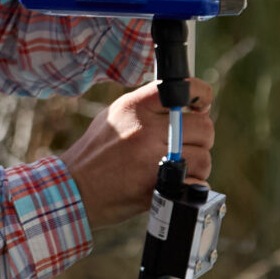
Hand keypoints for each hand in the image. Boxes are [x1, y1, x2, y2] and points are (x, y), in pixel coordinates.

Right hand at [59, 78, 214, 234]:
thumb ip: (148, 107)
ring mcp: (152, 159)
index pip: (184, 89)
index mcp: (135, 107)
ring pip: (204, 157)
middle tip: (187, 144)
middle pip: (203, 127)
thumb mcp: (114, 116)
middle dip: (200, 137)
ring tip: (178, 167)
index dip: (201, 95)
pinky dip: (192, 185)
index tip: (201, 105)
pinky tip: (176, 183)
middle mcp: (146, 130)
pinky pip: (195, 182)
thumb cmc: (96, 152)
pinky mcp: (158, 186)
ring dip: (197, 164)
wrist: (75, 189)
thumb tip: (186, 106)